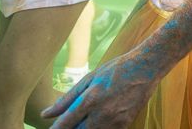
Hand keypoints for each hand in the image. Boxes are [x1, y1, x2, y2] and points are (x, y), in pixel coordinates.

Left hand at [41, 52, 157, 127]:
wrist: (146, 68)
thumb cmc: (116, 70)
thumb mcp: (89, 79)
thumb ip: (66, 99)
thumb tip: (45, 114)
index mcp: (89, 100)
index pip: (63, 125)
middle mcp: (101, 114)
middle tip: (68, 124)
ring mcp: (114, 122)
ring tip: (83, 121)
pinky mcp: (124, 125)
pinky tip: (96, 121)